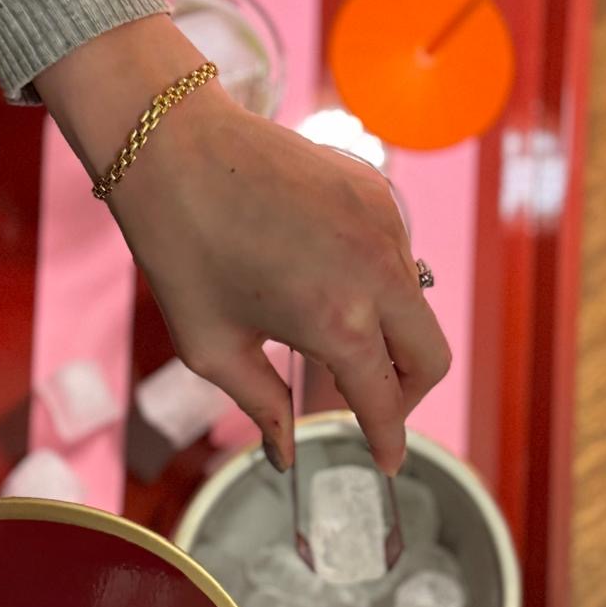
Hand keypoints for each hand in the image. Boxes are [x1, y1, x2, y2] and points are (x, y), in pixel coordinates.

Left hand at [36, 17, 450, 473]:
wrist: (175, 145)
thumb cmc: (182, 246)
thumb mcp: (211, 347)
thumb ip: (262, 405)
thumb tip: (285, 451)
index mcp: (338, 322)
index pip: (384, 400)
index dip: (386, 440)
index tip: (386, 460)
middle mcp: (377, 273)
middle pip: (430, 359)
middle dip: (406, 394)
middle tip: (369, 404)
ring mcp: (386, 226)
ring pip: (418, 306)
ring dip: (390, 334)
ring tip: (329, 333)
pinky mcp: (378, 192)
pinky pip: (398, 256)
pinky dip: (378, 283)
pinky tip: (325, 277)